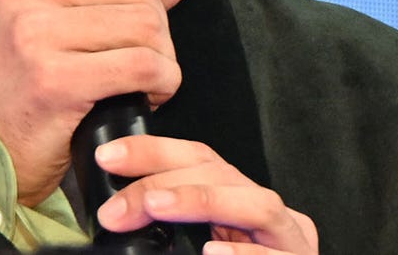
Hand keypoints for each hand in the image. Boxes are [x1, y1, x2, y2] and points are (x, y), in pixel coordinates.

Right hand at [0, 0, 199, 205]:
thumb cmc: (12, 77)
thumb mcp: (45, 13)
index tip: (130, 11)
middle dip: (155, 24)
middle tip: (140, 54)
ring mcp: (31, 30)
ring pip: (146, 24)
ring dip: (160, 57)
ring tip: (142, 77)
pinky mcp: (53, 79)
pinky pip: (144, 66)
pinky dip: (162, 83)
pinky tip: (147, 95)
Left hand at [95, 135, 317, 254]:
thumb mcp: (193, 243)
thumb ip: (168, 224)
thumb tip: (118, 213)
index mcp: (238, 200)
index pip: (197, 160)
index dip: (152, 151)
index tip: (107, 157)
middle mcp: (268, 213)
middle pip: (221, 176)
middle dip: (163, 182)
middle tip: (116, 209)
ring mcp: (290, 240)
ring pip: (258, 204)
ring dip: (202, 201)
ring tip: (156, 207)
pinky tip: (213, 254)